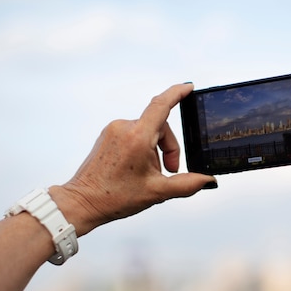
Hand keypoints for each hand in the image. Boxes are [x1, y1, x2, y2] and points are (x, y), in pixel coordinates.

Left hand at [50, 83, 215, 235]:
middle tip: (169, 172)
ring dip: (156, 151)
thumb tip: (207, 180)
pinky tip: (138, 170)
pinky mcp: (107, 136)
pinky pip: (134, 135)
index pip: (162, 105)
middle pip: (160, 126)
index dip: (178, 93)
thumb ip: (187, 184)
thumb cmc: (114, 197)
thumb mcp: (157, 192)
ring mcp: (113, 130)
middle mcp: (124, 127)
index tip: (189, 87)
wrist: (82, 202)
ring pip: (148, 132)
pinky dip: (143, 149)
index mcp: (137, 137)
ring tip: (151, 175)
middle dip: (169, 148)